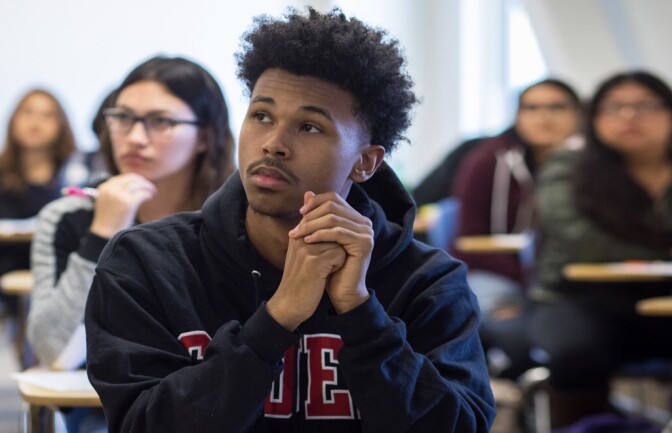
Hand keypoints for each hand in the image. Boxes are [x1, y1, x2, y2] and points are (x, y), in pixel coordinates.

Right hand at [89, 173, 156, 238]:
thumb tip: (134, 183)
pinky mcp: (128, 203)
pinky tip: (150, 197)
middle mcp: (111, 189)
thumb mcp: (108, 201)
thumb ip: (116, 191)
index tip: (142, 184)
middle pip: (132, 178)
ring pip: (139, 184)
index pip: (123, 177)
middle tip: (150, 188)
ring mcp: (119, 196)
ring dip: (148, 187)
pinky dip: (148, 194)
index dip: (135, 180)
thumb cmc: (110, 220)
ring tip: (152, 192)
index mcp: (104, 188)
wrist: (105, 234)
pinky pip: (143, 194)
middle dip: (143, 182)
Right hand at [267, 226, 344, 330]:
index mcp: (297, 233)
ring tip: (325, 268)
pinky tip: (325, 275)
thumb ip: (314, 237)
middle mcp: (300, 237)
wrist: (289, 303)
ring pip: (339, 242)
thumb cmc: (300, 279)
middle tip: (326, 262)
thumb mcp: (303, 254)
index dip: (332, 234)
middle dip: (336, 245)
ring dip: (338, 256)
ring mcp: (306, 248)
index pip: (323, 219)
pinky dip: (338, 265)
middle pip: (334, 229)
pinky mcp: (315, 261)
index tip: (328, 251)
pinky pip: (340, 254)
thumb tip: (331, 223)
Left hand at [289, 192, 371, 313]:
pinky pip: (338, 232)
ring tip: (297, 235)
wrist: (342, 292)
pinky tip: (307, 241)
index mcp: (356, 218)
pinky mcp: (364, 244)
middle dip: (311, 215)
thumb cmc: (330, 266)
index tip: (300, 212)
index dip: (315, 201)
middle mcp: (364, 222)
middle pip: (333, 206)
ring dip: (311, 225)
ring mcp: (366, 232)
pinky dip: (320, 235)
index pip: (334, 198)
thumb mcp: (320, 237)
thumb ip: (316, 216)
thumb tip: (307, 193)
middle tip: (295, 228)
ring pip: (334, 218)